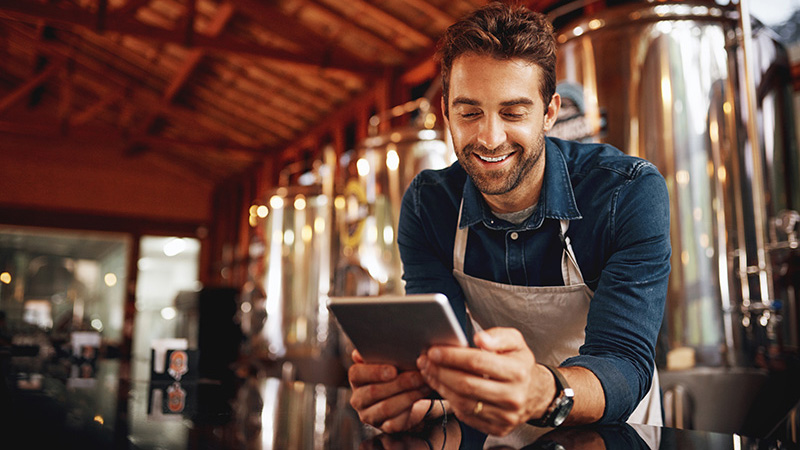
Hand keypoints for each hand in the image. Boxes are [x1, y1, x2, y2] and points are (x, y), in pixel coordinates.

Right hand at [348, 350, 433, 432]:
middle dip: (399, 383)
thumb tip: (369, 347)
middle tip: (419, 375)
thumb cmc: (395, 374)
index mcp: (356, 378)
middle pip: (374, 391)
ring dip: (408, 395)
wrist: (404, 397)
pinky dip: (411, 408)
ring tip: (424, 384)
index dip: (374, 371)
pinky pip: (395, 421)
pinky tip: (422, 397)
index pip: (357, 373)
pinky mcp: (384, 427)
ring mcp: (370, 415)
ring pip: (386, 407)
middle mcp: (358, 398)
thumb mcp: (388, 361)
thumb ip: (380, 352)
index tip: (393, 370)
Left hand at [416, 327, 554, 435]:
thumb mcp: (516, 341)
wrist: (535, 393)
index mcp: (518, 372)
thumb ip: (498, 336)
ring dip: (441, 387)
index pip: (478, 362)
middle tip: (425, 361)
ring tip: (429, 373)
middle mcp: (513, 396)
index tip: (434, 351)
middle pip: (466, 384)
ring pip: (464, 403)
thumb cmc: (520, 363)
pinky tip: (443, 387)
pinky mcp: (498, 429)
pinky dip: (450, 401)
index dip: (452, 356)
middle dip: (440, 372)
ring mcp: (506, 416)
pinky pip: (467, 416)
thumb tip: (480, 338)